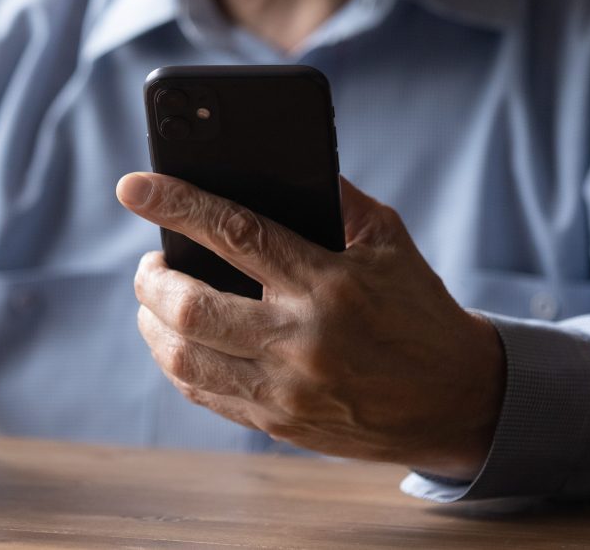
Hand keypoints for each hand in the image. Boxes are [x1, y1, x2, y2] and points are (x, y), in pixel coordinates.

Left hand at [117, 173, 505, 479]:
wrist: (455, 399)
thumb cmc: (417, 307)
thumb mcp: (388, 240)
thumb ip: (333, 198)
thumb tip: (271, 164)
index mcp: (329, 284)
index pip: (235, 233)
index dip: (176, 204)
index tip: (133, 187)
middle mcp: (301, 340)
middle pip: (190, 307)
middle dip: (150, 279)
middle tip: (149, 264)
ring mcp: (286, 391)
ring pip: (183, 359)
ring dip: (152, 324)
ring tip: (156, 301)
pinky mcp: (278, 424)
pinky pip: (203, 394)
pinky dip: (178, 362)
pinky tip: (178, 341)